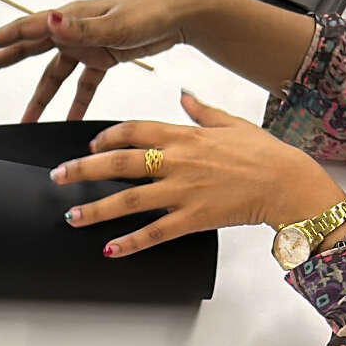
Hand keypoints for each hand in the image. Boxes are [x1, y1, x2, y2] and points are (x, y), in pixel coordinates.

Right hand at [0, 0, 205, 120]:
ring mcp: (86, 43)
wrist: (182, 15)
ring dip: (40, 98)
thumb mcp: (115, 23)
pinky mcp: (103, 56)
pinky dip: (76, 103)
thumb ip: (81, 27)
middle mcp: (73, 28)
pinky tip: (70, 122)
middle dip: (1, 61)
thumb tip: (51, 21)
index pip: (24, 29)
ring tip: (26, 121)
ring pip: (54, 74)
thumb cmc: (152, 12)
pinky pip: (82, 84)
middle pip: (28, 48)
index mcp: (70, 17)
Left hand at [52, 90, 345, 256]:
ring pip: (129, 200)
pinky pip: (155, 232)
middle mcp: (177, 161)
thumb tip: (184, 95)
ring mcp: (183, 191)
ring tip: (71, 216)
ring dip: (96, 209)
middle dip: (84, 169)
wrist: (287, 181)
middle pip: (119, 164)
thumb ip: (201, 111)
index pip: (134, 131)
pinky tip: (109, 250)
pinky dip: (130, 243)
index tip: (91, 144)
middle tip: (58, 176)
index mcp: (184, 135)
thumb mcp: (231, 123)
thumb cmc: (263, 153)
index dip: (107, 137)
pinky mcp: (193, 218)